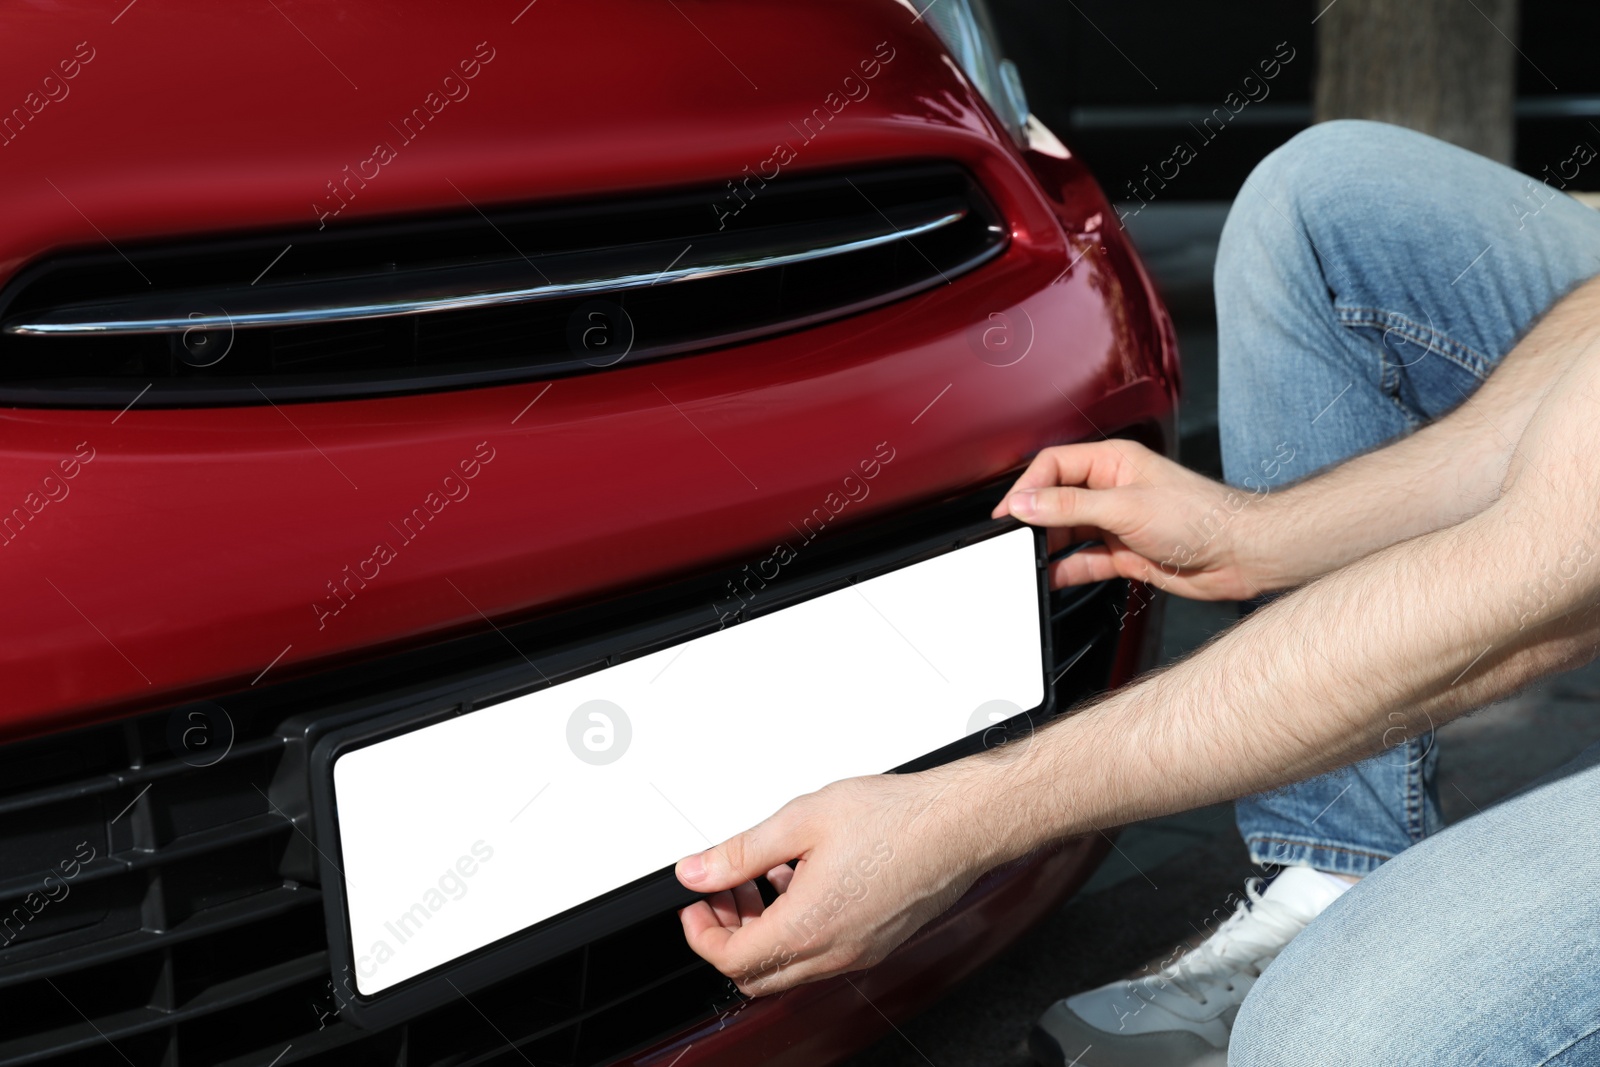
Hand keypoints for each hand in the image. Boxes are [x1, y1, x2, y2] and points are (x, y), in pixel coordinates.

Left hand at [675, 772, 985, 995]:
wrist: (958, 824)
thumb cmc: (895, 818)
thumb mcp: (801, 822)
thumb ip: (739, 853)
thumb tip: (696, 872)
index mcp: (809, 925)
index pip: (731, 959)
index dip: (701, 933)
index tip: (696, 903)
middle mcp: (835, 952)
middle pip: (756, 975)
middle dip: (728, 936)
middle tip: (723, 892)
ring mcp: (857, 953)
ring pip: (788, 969)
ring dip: (761, 934)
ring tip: (758, 882)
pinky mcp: (875, 944)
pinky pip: (820, 956)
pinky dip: (795, 931)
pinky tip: (797, 883)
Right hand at [991, 440, 1266, 599]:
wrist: (1240, 553)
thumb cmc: (1200, 516)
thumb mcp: (1125, 507)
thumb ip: (1070, 507)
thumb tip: (1026, 504)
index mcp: (1112, 461)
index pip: (1053, 465)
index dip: (1026, 487)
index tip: (1008, 513)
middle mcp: (1111, 489)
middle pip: (1056, 499)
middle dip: (1034, 519)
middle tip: (1011, 540)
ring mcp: (1117, 522)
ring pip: (1068, 532)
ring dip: (1048, 548)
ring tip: (1026, 562)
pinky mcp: (1125, 553)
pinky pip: (1084, 561)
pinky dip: (1067, 570)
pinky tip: (1052, 579)